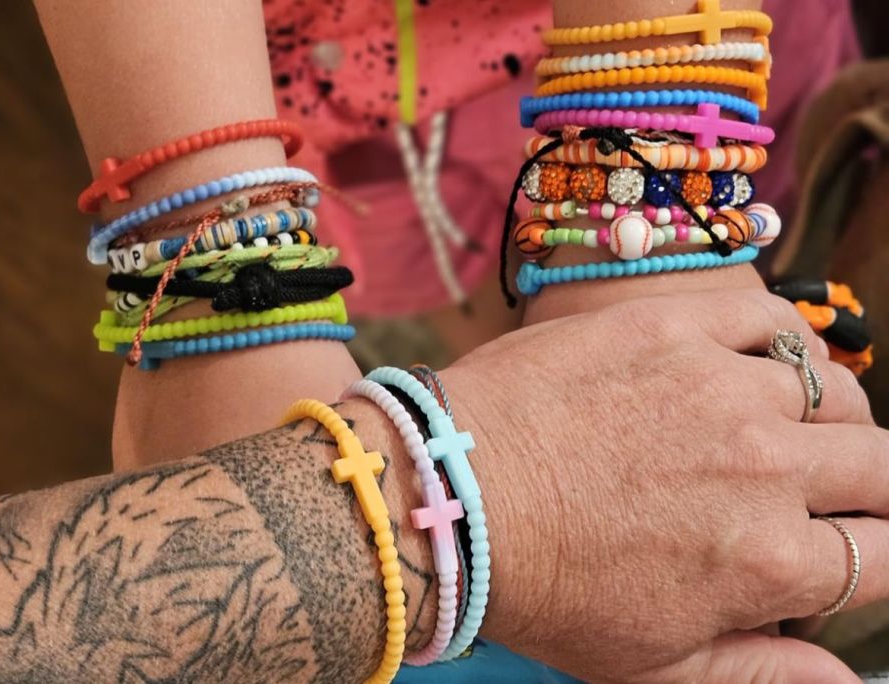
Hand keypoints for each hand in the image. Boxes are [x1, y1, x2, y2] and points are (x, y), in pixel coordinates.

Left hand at [440, 288, 885, 682]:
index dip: (872, 553)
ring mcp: (718, 385)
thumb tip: (846, 683)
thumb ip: (760, 676)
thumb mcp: (649, 664)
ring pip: (835, 392)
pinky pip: (771, 320)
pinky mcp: (671, 327)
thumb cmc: (539, 584)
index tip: (843, 545)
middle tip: (825, 489)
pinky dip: (783, 341)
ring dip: (825, 418)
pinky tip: (755, 364)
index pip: (884, 555)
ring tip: (778, 429)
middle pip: (880, 468)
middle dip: (868, 487)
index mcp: (766, 561)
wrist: (449, 492)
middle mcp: (762, 466)